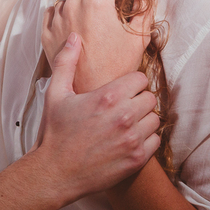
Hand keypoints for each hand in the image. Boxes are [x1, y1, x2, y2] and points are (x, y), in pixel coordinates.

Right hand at [30, 32, 160, 204]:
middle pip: (150, 98)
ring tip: (125, 125)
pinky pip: (155, 141)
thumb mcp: (55, 93)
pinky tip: (128, 140)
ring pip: (155, 119)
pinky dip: (146, 140)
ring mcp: (132, 139)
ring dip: (143, 120)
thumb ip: (66, 62)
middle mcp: (124, 116)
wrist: (54, 172)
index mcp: (107, 97)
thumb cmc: (54, 133)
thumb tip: (75, 37)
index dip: (130, 84)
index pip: (140, 79)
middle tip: (122, 108)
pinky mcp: (137, 159)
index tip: (120, 91)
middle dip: (138, 101)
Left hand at [42, 0, 154, 92]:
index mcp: (96, 3)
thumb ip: (144, 9)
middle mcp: (72, 6)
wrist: (91, 93)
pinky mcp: (47, 33)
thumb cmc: (117, 69)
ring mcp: (56, 19)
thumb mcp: (137, 38)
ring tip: (98, 2)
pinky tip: (78, 15)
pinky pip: (52, 8)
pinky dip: (66, 5)